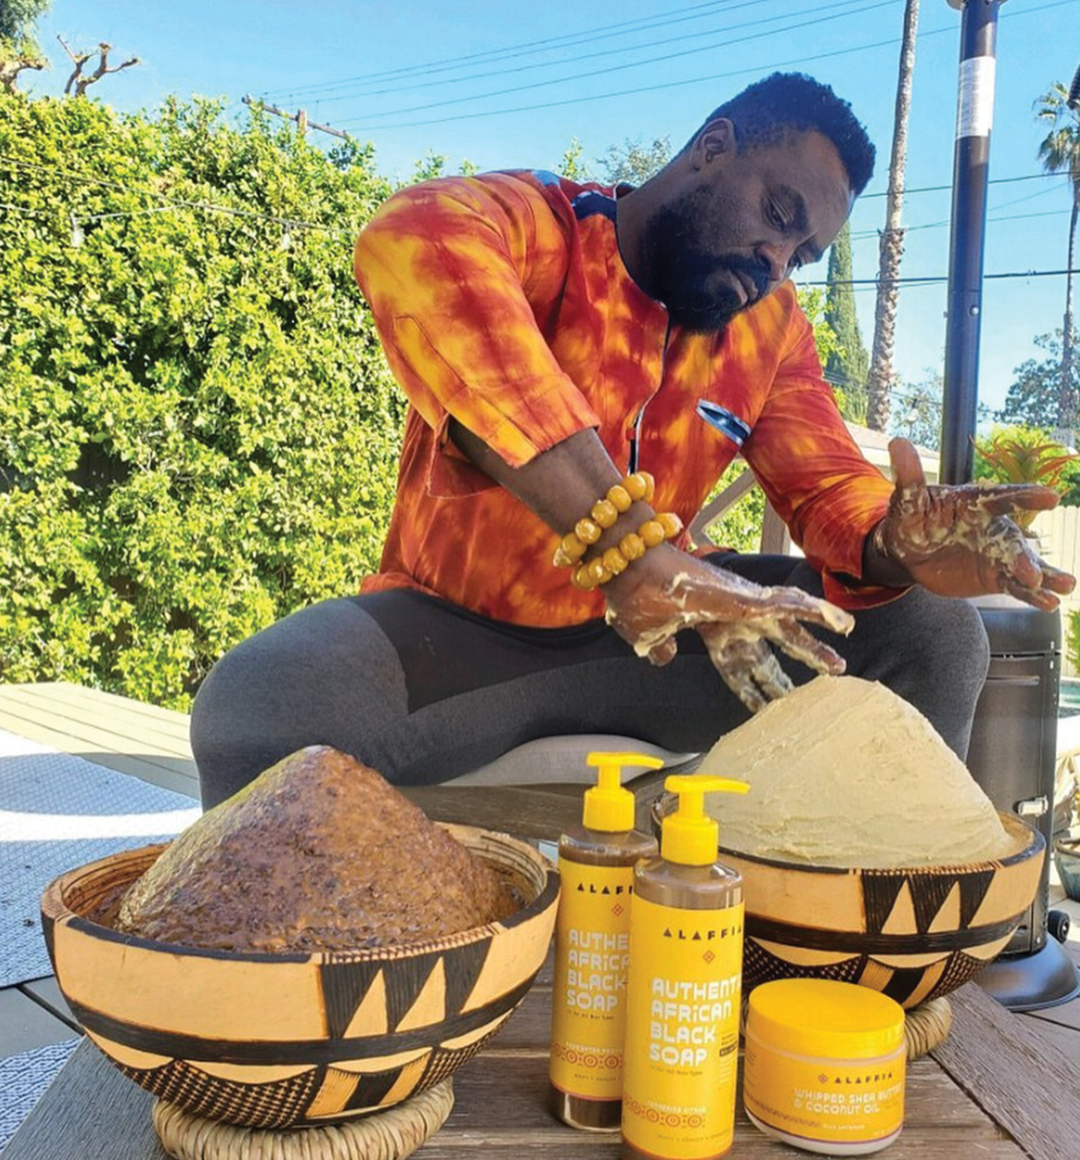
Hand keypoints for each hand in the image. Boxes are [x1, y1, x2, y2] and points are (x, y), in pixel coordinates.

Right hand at [604, 545, 854, 711]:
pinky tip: (844, 624)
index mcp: (711, 634)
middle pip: (777, 648)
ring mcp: (744, 609)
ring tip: (846, 656)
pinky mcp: (751, 598)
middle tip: (829, 675)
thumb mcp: (646, 635)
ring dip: (818, 643)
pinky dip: (819, 613)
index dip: (753, 690)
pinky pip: (793, 606)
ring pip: (792, 628)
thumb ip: (658, 649)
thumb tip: (663, 658)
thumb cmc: (634, 599)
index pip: (740, 670)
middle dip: (801, 662)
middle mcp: (734, 622)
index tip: (767, 707)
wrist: (630, 570)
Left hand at [872, 438, 1075, 610]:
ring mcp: (997, 552)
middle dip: (1023, 556)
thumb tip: (897, 442)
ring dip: (1043, 574)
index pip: (1001, 496)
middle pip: (1012, 539)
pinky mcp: (995, 575)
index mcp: (975, 502)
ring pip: (1023, 562)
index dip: (1025, 496)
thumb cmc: (910, 520)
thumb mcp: (907, 501)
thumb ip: (909, 476)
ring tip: (1064, 586)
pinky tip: (1048, 602)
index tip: (1050, 496)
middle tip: (1031, 572)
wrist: (908, 553)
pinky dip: (1032, 594)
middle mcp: (993, 526)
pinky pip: (1016, 585)